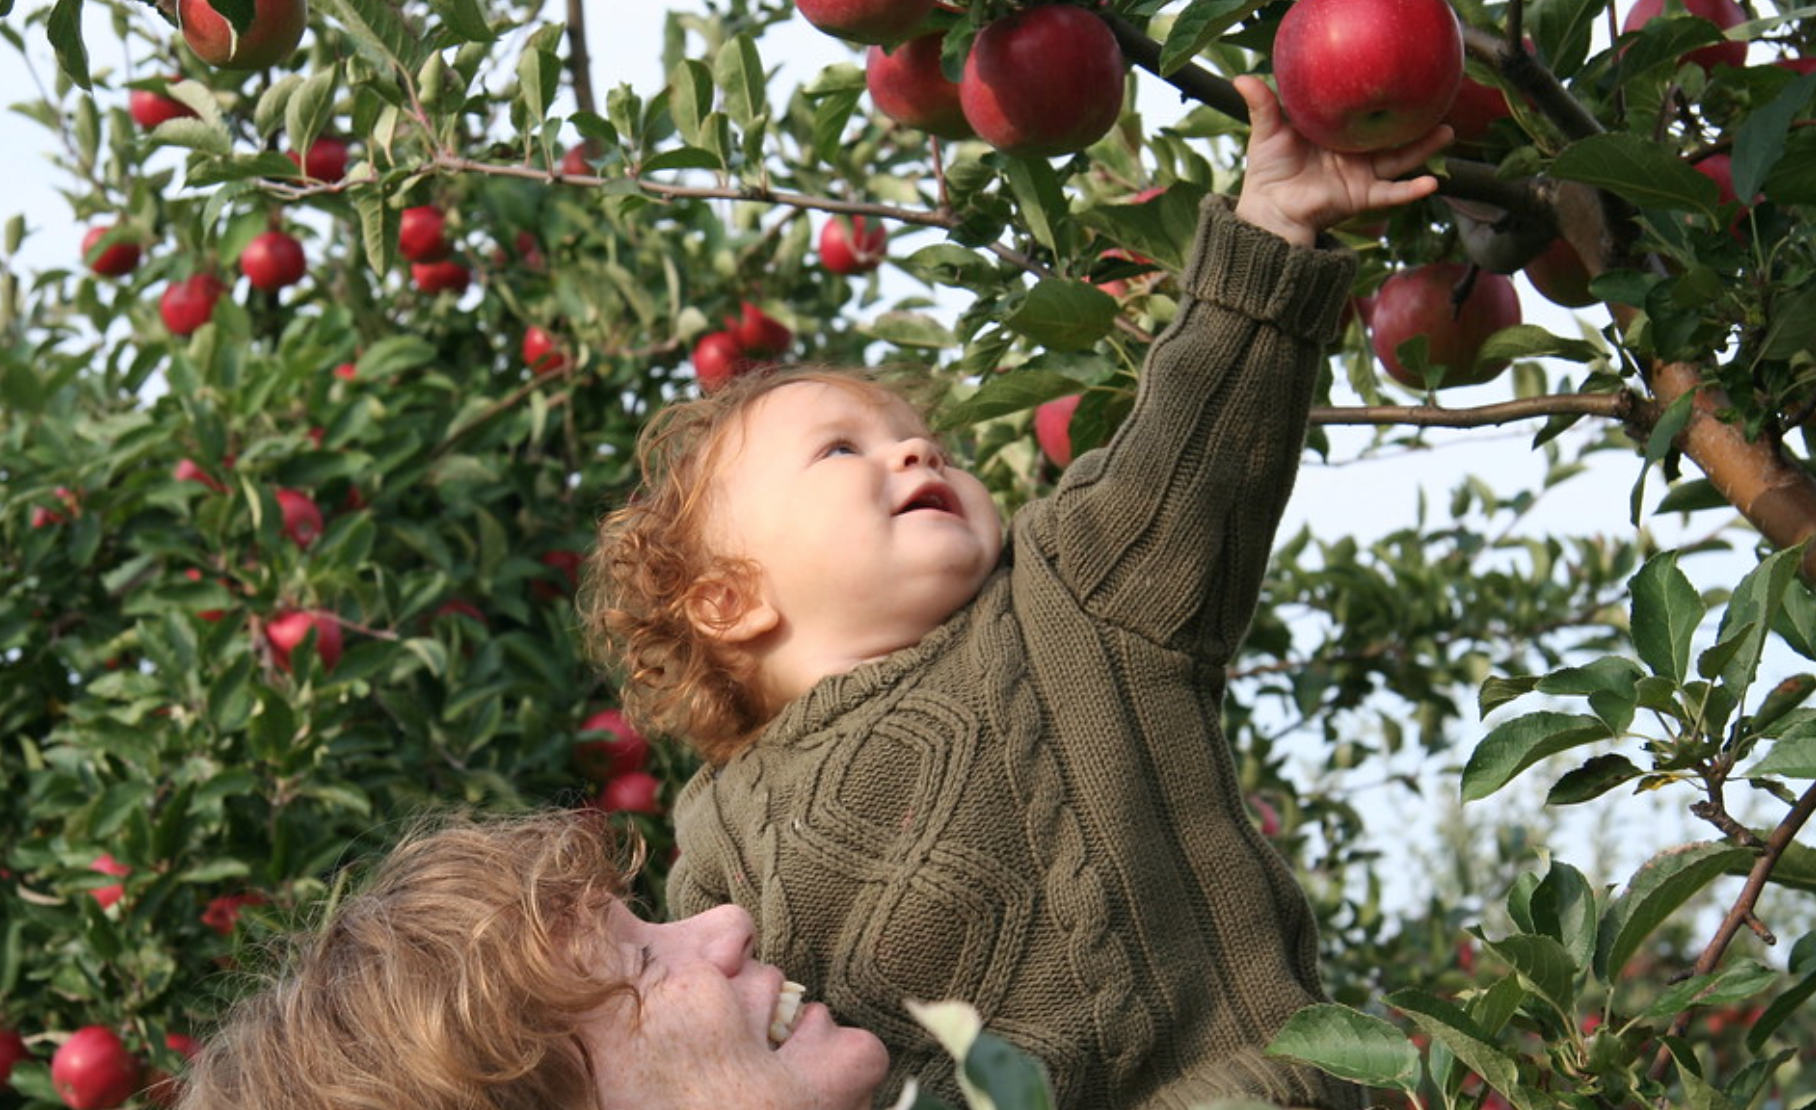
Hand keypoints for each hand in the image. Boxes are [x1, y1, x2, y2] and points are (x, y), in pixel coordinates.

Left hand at [1230, 75, 1450, 246]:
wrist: (1269, 207)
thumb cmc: (1268, 170)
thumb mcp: (1268, 132)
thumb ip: (1263, 105)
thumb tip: (1241, 78)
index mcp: (1339, 132)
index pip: (1367, 112)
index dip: (1385, 98)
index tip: (1407, 79)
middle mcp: (1356, 152)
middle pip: (1394, 133)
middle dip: (1417, 119)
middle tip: (1439, 100)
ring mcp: (1362, 174)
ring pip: (1401, 158)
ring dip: (1424, 147)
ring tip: (1447, 132)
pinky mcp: (1362, 196)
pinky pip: (1391, 193)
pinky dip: (1411, 190)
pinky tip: (1432, 182)